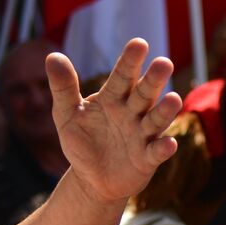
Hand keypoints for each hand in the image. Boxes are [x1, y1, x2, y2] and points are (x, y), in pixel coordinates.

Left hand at [47, 39, 180, 202]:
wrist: (91, 180)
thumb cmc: (83, 142)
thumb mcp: (67, 114)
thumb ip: (63, 87)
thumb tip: (52, 55)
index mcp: (113, 98)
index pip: (122, 77)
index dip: (130, 61)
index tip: (139, 44)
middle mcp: (132, 113)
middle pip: (144, 94)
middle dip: (154, 80)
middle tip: (163, 63)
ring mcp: (142, 135)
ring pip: (155, 120)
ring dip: (165, 110)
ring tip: (173, 98)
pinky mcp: (147, 159)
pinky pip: (156, 152)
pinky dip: (163, 148)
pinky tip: (169, 143)